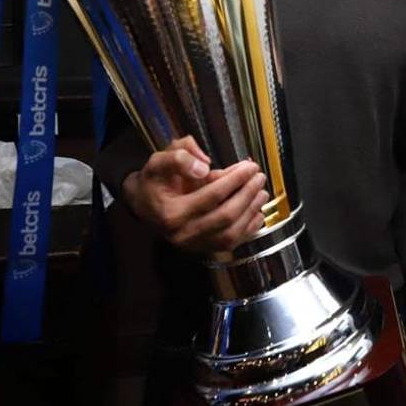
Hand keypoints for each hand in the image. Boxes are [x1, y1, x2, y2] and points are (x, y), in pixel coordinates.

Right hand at [122, 136, 267, 252]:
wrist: (144, 205)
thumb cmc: (154, 182)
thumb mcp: (158, 161)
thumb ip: (179, 157)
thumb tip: (204, 166)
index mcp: (171, 212)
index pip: (212, 196)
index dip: (235, 180)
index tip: (249, 166)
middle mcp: (183, 233)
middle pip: (226, 216)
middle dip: (247, 194)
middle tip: (259, 177)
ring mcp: (194, 245)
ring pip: (231, 234)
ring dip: (251, 212)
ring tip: (261, 192)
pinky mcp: (202, 249)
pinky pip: (231, 244)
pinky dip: (248, 229)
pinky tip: (257, 213)